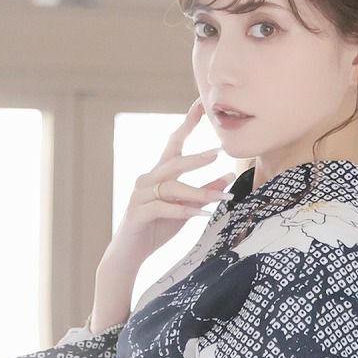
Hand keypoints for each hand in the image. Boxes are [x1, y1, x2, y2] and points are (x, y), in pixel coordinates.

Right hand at [109, 97, 235, 264]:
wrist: (129, 254)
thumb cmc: (156, 228)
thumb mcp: (185, 209)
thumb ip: (203, 192)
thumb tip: (227, 177)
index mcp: (158, 175)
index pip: (174, 144)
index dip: (187, 123)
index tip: (201, 103)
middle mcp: (147, 180)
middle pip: (173, 162)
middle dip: (197, 157)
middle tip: (219, 151)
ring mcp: (140, 196)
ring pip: (171, 187)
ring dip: (198, 192)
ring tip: (220, 197)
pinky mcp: (137, 214)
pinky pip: (162, 208)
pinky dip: (182, 210)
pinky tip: (200, 214)